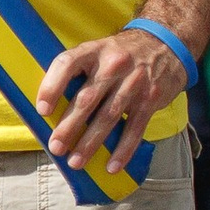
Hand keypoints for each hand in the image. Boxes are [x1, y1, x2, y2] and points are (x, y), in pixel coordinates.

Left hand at [38, 25, 186, 171]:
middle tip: (55, 147)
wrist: (167, 44)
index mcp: (93, 50)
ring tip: (75, 161)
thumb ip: (78, 72)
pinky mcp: (151, 99)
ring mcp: (134, 82)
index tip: (42, 110)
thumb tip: (49, 107)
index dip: (52, 86)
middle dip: (69, 126)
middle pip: (87, 98)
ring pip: (108, 117)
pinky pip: (135, 128)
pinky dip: (123, 149)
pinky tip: (112, 166)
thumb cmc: (120, 54)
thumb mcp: (97, 51)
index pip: (66, 64)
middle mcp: (113, 65)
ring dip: (91, 143)